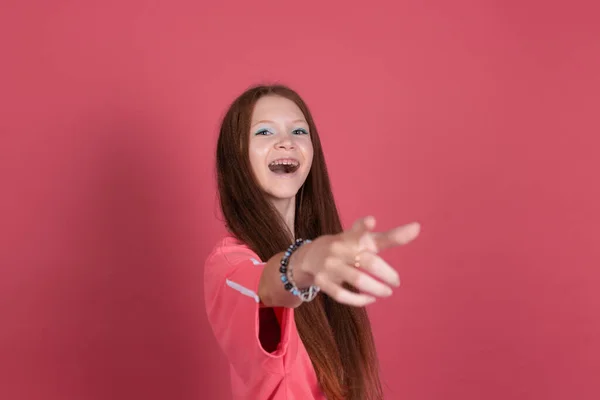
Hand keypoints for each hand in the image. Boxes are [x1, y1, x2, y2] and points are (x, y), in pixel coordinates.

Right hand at [292, 216, 419, 306]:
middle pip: (368, 262)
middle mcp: (340, 248)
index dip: (364, 226)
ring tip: (388, 292)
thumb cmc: (349, 247)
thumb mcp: (367, 240)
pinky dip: (359, 300)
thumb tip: (418, 227)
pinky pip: (341, 295)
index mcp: (352, 237)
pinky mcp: (322, 281)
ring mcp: (330, 265)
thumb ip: (392, 237)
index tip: (371, 221)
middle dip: (387, 273)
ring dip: (376, 288)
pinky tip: (370, 299)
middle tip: (397, 281)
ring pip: (357, 280)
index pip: (358, 229)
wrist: (311, 256)